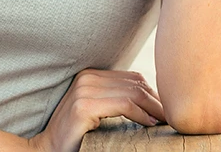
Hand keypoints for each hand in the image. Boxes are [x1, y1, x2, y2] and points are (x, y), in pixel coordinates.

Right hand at [30, 69, 164, 151]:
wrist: (47, 151)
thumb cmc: (76, 137)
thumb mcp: (97, 112)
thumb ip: (116, 100)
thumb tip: (154, 101)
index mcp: (91, 76)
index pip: (133, 78)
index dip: (153, 93)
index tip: (167, 110)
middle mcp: (88, 78)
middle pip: (136, 83)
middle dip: (157, 100)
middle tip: (173, 116)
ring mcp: (85, 90)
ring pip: (133, 93)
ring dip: (154, 108)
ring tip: (165, 121)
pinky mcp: (85, 106)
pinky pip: (124, 105)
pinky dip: (142, 114)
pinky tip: (150, 124)